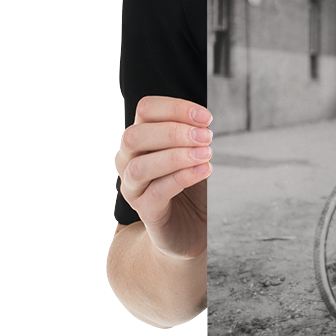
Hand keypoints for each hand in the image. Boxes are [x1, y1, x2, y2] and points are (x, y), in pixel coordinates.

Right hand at [115, 96, 211, 259]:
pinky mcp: (145, 210)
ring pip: (140, 166)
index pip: (146, 110)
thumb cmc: (189, 185)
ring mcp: (133, 187)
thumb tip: (202, 121)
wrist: (188, 228)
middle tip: (207, 136)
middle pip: (136, 135)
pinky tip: (203, 171)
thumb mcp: (191, 153)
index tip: (205, 117)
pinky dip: (182, 177)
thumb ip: (192, 135)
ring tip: (206, 154)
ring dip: (177, 156)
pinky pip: (156, 192)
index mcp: (140, 138)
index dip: (175, 108)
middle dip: (174, 132)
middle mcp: (128, 160)